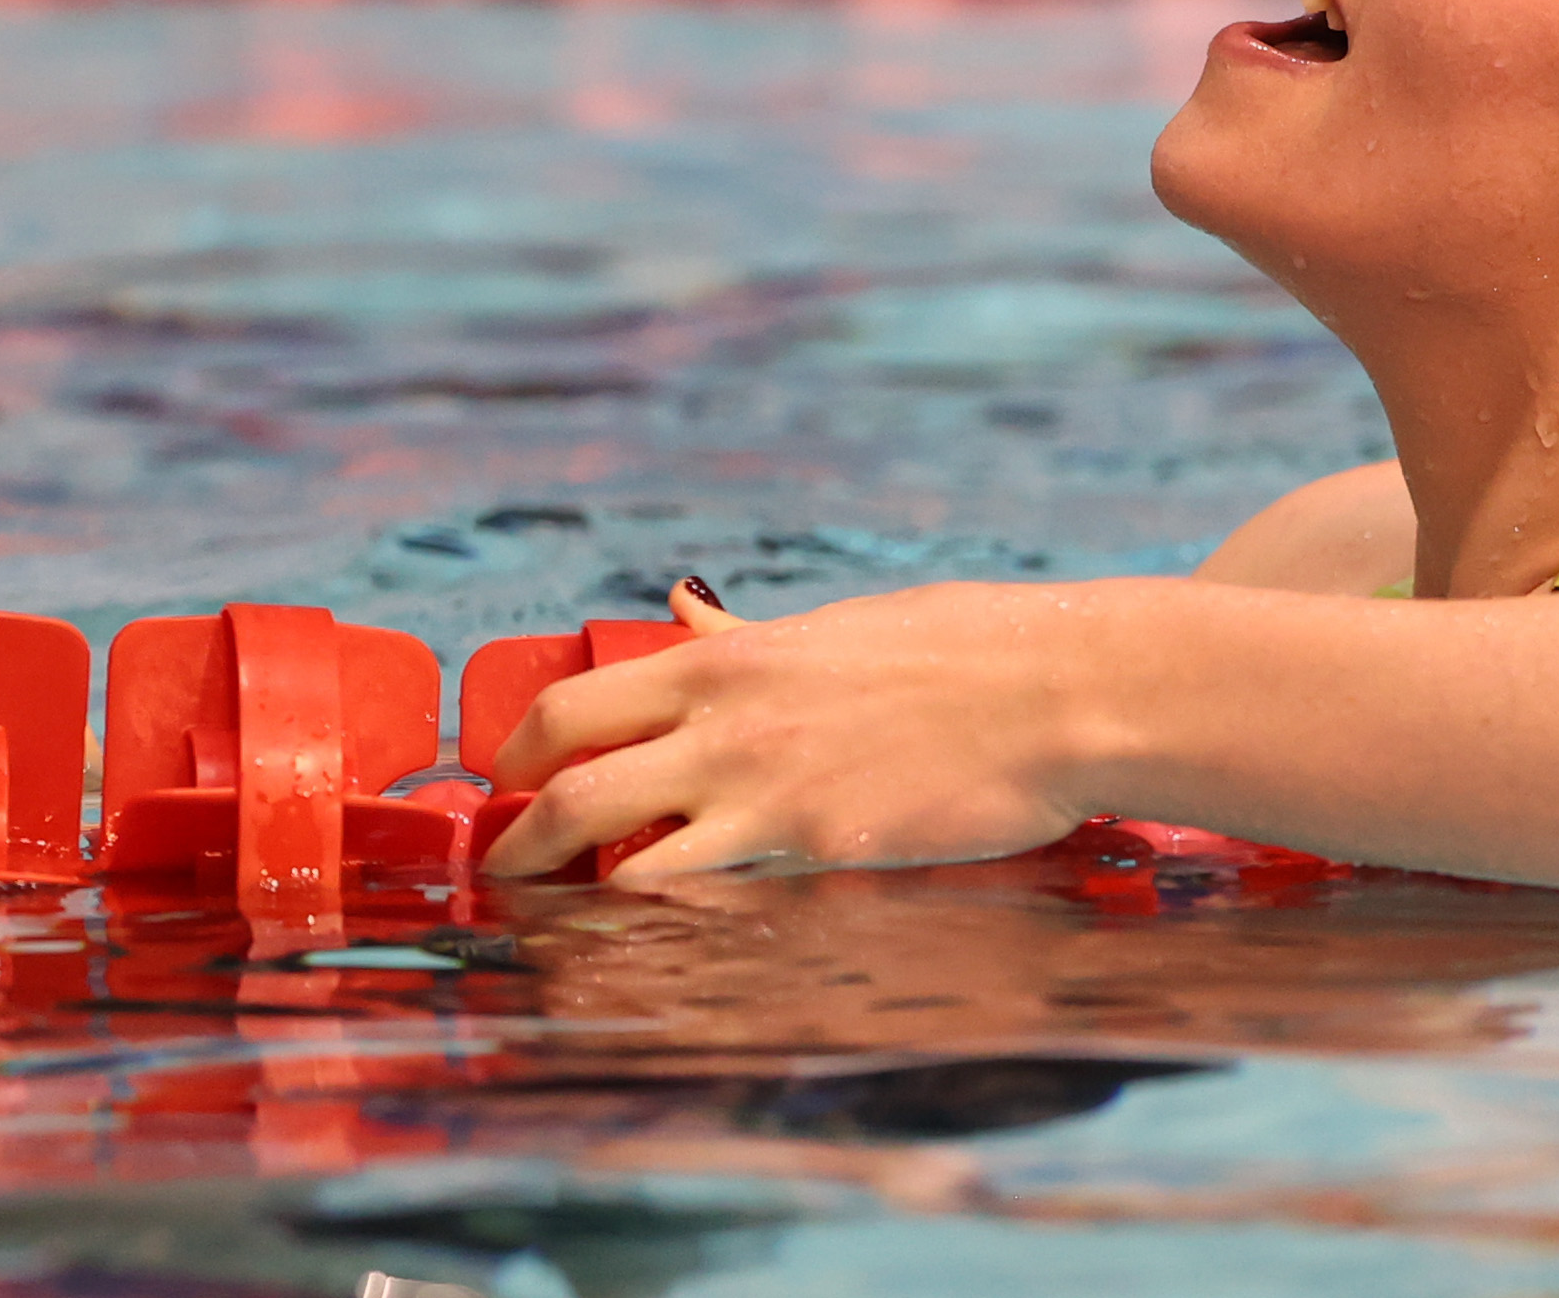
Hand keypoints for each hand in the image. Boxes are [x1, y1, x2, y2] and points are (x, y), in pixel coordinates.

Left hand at [479, 578, 1125, 884]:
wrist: (1056, 692)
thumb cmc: (967, 648)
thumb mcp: (840, 626)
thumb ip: (746, 638)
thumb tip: (680, 606)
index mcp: (731, 661)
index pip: (579, 703)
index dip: (523, 749)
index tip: (512, 777)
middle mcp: (726, 722)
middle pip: (568, 784)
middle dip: (516, 838)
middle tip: (502, 869)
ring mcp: (763, 789)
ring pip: (612, 849)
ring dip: (567, 892)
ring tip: (555, 929)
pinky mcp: (811, 849)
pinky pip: (701, 897)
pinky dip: (656, 926)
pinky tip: (645, 951)